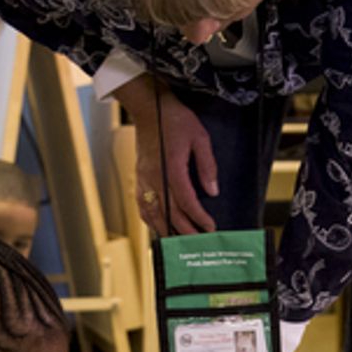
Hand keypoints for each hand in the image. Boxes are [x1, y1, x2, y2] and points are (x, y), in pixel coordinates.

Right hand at [121, 78, 217, 235]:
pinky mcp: (139, 177)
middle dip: (185, 230)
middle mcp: (154, 176)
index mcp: (171, 167)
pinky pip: (142, 205)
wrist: (149, 108)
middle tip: (199, 243)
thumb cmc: (175, 120)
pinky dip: (150, 219)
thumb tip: (213, 191)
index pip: (186, 201)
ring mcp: (144, 178)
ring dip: (167, 229)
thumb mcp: (200, 137)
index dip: (199, 217)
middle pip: (169, 212)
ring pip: (153, 212)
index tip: (210, 227)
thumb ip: (207, 166)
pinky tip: (159, 226)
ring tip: (180, 242)